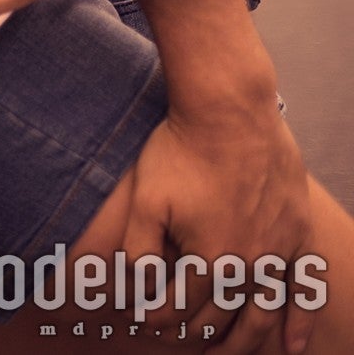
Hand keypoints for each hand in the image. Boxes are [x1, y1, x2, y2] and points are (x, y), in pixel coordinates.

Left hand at [122, 113, 314, 351]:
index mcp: (208, 260)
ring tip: (224, 354)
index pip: (179, 308)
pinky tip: (293, 347)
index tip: (142, 320)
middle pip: (220, 316)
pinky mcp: (299, 235)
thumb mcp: (145, 201)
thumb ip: (139, 250)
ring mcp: (279, 252)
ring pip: (263, 314)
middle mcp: (249, 265)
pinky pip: (305, 289)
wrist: (230, 113)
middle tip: (178, 339)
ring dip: (244, 341)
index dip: (157, 318)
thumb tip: (139, 291)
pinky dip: (300, 322)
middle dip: (194, 332)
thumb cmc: (181, 152)